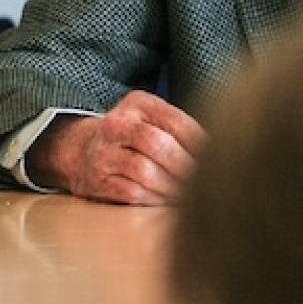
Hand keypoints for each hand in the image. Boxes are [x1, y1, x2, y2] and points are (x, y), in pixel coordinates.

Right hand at [28, 91, 205, 204]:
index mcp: (137, 103)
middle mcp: (116, 124)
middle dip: (186, 167)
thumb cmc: (133, 137)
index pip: (176, 121)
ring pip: (146, 172)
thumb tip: (222, 149)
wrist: (80, 151)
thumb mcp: (152, 119)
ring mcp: (103, 152)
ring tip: (188, 194)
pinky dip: (155, 199)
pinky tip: (166, 200)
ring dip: (172, 187)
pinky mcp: (97, 180)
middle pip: (159, 145)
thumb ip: (180, 129)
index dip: (200, 143)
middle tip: (204, 182)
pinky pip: (132, 192)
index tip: (218, 159)